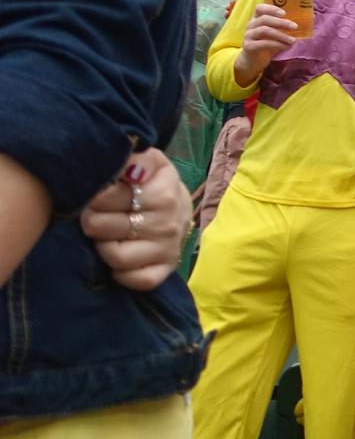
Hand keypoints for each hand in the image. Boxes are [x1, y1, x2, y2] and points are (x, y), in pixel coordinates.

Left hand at [80, 148, 190, 291]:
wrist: (179, 207)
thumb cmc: (154, 183)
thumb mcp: (151, 161)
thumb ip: (139, 158)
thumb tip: (131, 167)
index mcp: (163, 193)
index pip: (107, 198)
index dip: (93, 196)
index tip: (96, 194)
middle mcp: (167, 223)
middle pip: (104, 228)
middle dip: (92, 221)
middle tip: (95, 216)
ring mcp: (167, 249)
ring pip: (117, 257)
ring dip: (103, 247)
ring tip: (106, 236)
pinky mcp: (165, 270)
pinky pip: (137, 280)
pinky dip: (122, 274)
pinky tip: (120, 257)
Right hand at [235, 3, 296, 83]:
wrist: (253, 62)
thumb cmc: (266, 45)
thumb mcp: (275, 35)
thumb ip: (284, 28)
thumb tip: (306, 21)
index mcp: (257, 19)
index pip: (259, 8)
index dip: (271, 8)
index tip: (284, 13)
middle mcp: (251, 25)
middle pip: (264, 19)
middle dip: (281, 22)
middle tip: (295, 27)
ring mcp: (248, 35)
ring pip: (265, 30)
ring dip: (281, 35)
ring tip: (293, 40)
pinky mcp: (249, 46)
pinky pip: (264, 43)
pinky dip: (277, 44)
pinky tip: (287, 47)